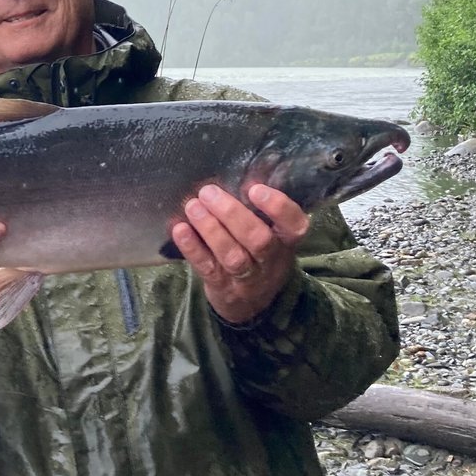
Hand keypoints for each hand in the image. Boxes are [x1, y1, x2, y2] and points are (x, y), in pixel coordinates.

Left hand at [169, 183, 308, 324]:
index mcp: (286, 242)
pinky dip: (193, 248)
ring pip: (232, 255)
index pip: (295, 226)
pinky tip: (180, 229)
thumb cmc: (258, 255)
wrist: (251, 304)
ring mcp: (246, 277)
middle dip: (232, 214)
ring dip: (210, 229)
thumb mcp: (271, 235)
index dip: (278, 207)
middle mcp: (270, 261)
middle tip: (209, 192)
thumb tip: (235, 171)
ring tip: (193, 206)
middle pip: (258, 240)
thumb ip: (259, 211)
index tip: (255, 188)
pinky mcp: (221, 286)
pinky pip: (207, 268)